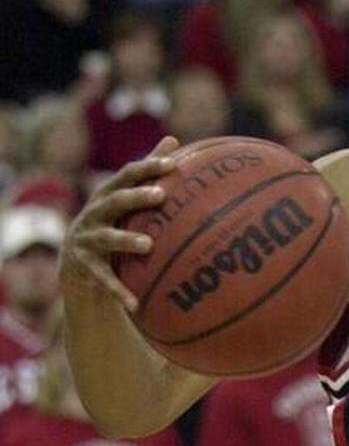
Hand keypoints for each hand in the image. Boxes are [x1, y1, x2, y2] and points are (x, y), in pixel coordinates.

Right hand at [59, 137, 179, 313]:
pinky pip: (104, 279)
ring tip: (148, 245)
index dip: (148, 168)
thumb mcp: (126, 198)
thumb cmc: (112, 222)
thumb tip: (173, 140)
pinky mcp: (85, 266)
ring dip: (127, 240)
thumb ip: (147, 172)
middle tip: (160, 195)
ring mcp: (87, 239)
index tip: (172, 164)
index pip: (127, 175)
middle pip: (115, 201)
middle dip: (135, 196)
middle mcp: (94, 213)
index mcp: (108, 195)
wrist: (77, 262)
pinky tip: (136, 305)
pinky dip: (119, 291)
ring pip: (107, 238)